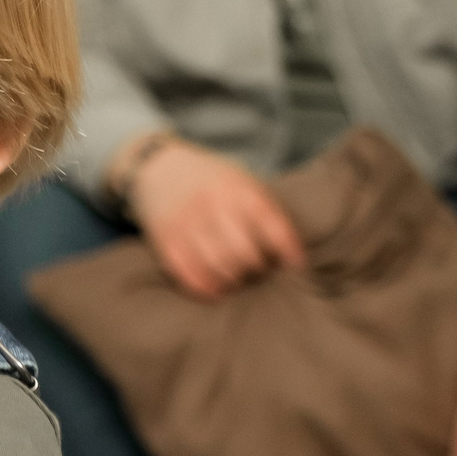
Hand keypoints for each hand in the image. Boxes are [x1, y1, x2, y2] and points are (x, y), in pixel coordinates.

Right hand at [124, 139, 306, 298]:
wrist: (161, 167)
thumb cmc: (212, 180)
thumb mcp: (244, 181)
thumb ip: (267, 212)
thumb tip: (293, 257)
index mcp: (237, 188)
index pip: (273, 228)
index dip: (289, 252)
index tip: (295, 264)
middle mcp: (210, 205)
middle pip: (245, 253)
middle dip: (258, 268)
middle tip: (259, 269)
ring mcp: (185, 223)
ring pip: (217, 268)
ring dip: (233, 279)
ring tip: (237, 276)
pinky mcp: (165, 241)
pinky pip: (189, 275)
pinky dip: (206, 287)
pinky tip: (216, 287)